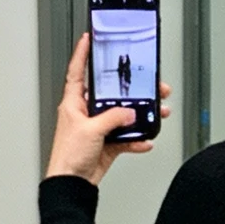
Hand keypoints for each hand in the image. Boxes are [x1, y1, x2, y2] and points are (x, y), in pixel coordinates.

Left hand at [44, 34, 172, 184]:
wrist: (72, 185)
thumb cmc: (68, 156)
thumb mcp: (91, 130)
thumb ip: (112, 118)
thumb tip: (128, 112)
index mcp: (74, 103)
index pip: (78, 71)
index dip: (82, 54)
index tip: (89, 38)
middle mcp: (86, 113)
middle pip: (111, 94)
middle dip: (131, 88)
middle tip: (148, 83)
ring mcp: (98, 129)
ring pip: (123, 115)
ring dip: (140, 115)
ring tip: (156, 111)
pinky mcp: (107, 144)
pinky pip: (126, 137)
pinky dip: (137, 139)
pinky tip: (145, 140)